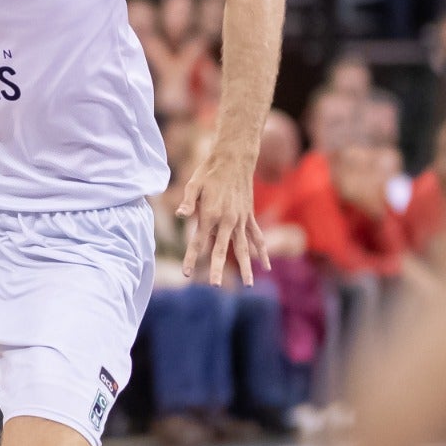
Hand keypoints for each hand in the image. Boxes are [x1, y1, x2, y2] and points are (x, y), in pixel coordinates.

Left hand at [177, 151, 269, 284]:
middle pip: (221, 249)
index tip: (187, 274)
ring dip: (245, 267)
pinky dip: (261, 251)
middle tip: (215, 286)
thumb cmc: (209, 171)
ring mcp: (240, 219)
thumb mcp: (193, 184)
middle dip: (217, 268)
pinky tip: (265, 265)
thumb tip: (180, 215)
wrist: (234, 159)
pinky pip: (256, 237)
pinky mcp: (249, 216)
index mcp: (210, 214)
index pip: (198, 241)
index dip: (191, 258)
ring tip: (248, 285)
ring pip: (243, 248)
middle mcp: (227, 220)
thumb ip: (188, 202)